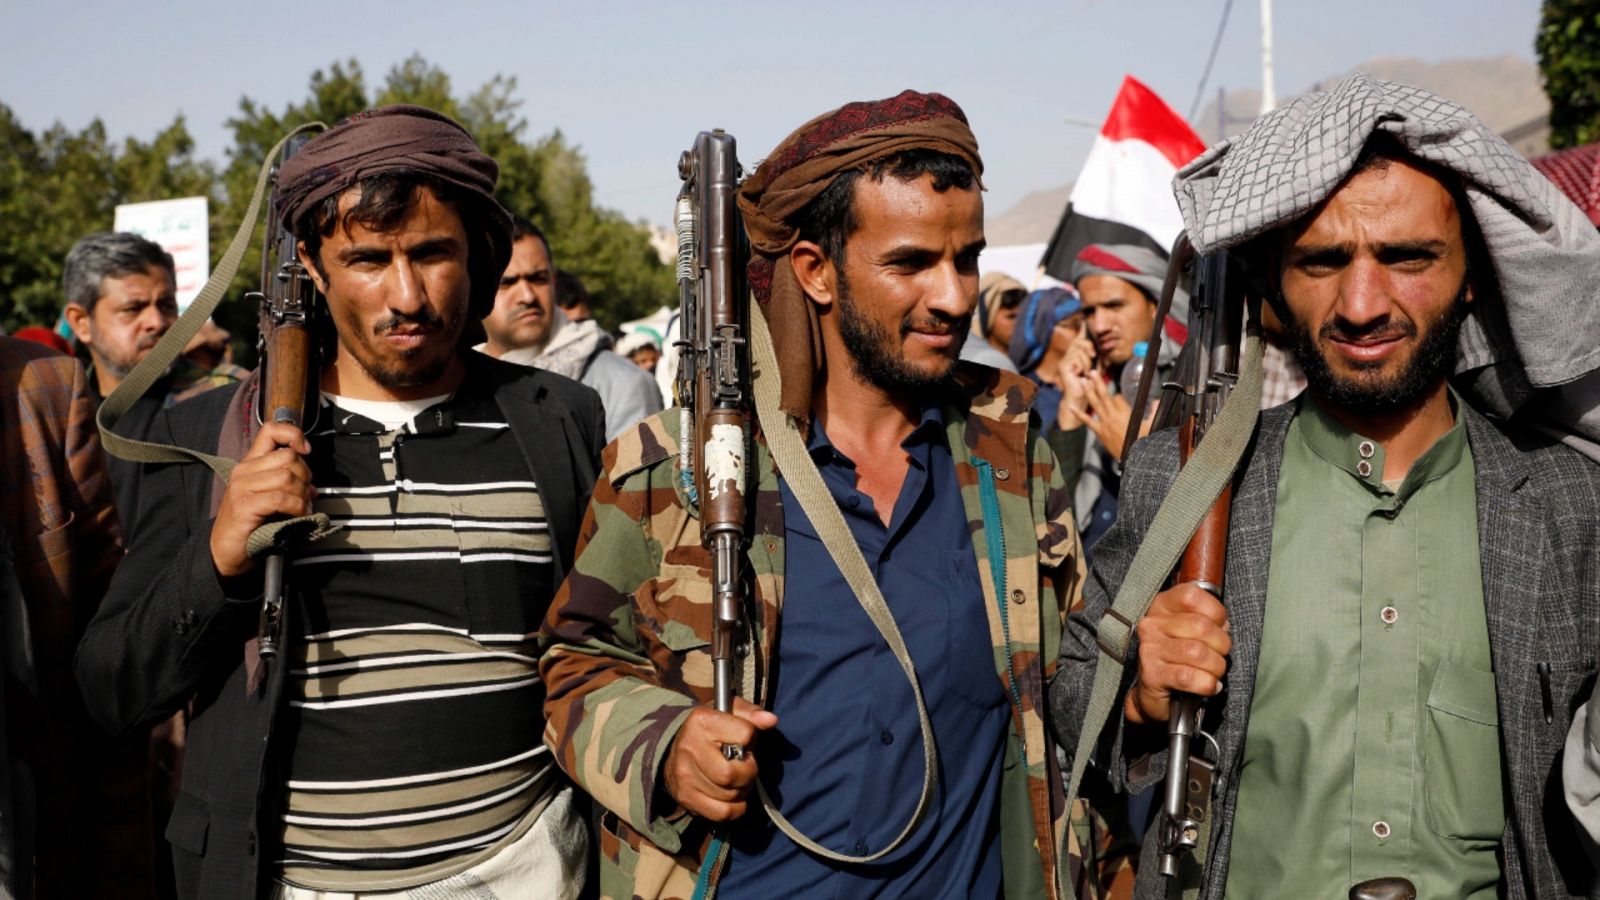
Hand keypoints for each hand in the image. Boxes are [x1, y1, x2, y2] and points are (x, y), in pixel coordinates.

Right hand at [209, 422, 314, 577]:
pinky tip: (298, 515)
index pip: (271, 430)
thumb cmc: (251, 524)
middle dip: (306, 476)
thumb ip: (288, 485)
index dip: (294, 434)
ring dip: (302, 494)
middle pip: (288, 457)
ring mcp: (242, 487)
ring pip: (287, 477)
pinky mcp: (244, 505)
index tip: (306, 450)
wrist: (226, 551)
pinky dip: (297, 507)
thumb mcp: (270, 497)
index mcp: (250, 463)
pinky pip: (281, 498)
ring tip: (302, 507)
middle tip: (306, 494)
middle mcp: (244, 470)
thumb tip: (313, 487)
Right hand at [663, 698, 778, 820]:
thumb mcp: (729, 711)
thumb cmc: (709, 729)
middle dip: (748, 771)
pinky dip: (735, 808)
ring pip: (730, 795)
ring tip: (736, 779)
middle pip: (733, 773)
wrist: (673, 747)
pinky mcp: (686, 797)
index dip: (750, 738)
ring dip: (742, 790)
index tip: (742, 740)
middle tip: (743, 765)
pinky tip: (732, 796)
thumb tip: (771, 720)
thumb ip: (751, 713)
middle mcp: (689, 748)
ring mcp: (685, 776)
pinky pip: (723, 813)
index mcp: (702, 721)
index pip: (745, 734)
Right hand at [1055, 334, 1096, 429]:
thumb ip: (1095, 357)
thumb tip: (1099, 347)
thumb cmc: (1088, 384)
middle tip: (1093, 357)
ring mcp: (1065, 361)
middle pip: (1080, 342)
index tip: (1084, 321)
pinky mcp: (1064, 366)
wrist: (1080, 397)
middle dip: (1089, 348)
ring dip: (1087, 363)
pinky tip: (1080, 374)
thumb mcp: (1094, 367)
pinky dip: (1082, 367)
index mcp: (1075, 355)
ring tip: (1084, 372)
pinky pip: (1078, 359)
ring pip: (1081, 352)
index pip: (1078, 340)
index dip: (1081, 331)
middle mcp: (1068, 356)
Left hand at [1079, 375, 1158, 459]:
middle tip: (1092, 372)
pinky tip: (1070, 406)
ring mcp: (1104, 423)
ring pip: (1095, 403)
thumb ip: (1154, 412)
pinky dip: (1078, 413)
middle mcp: (1113, 416)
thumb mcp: (1151, 426)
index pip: (1117, 397)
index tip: (1118, 398)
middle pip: (1104, 395)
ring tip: (1083, 380)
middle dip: (1098, 383)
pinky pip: (1086, 420)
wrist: (1132, 459)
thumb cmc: (1143, 443)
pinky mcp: (1099, 431)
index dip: (1117, 396)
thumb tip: (1159, 400)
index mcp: (1125, 413)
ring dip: (1088, 391)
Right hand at [1125, 582, 1230, 724]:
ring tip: (1215, 672)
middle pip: (1200, 626)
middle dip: (1221, 644)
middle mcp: (1152, 624)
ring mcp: (1150, 649)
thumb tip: (1224, 627)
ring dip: (1216, 666)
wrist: (1153, 690)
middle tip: (1220, 654)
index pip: (1192, 597)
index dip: (1215, 612)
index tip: (1220, 626)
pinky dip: (1207, 684)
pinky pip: (1189, 677)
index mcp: (1162, 606)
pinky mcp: (1152, 675)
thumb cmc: (1178, 655)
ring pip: (1197, 653)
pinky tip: (1210, 685)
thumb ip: (1208, 620)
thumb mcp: (1190, 630)